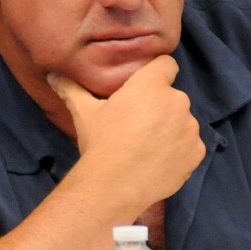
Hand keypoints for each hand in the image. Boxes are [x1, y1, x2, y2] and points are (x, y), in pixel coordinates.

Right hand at [48, 55, 204, 208]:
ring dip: (171, 129)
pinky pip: (190, 145)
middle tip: (139, 124)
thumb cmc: (100, 143)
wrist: (115, 185)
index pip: (166, 64)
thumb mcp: (84, 113)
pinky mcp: (196, 151)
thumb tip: (54, 75)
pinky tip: (159, 161)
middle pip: (172, 96)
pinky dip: (179, 151)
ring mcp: (190, 127)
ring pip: (183, 121)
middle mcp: (177, 101)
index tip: (145, 87)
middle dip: (160, 106)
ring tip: (149, 146)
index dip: (157, 73)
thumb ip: (72, 89)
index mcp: (152, 84)